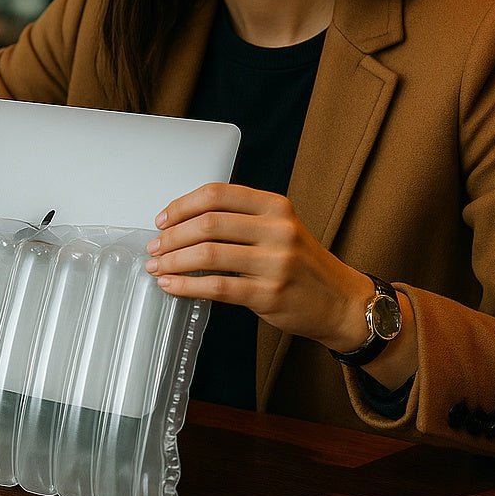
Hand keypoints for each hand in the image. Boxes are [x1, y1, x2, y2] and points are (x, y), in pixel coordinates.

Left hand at [144, 183, 372, 348]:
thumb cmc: (302, 264)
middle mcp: (277, 229)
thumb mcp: (280, 228)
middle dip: (172, 236)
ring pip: (208, 255)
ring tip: (158, 267)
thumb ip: (242, 219)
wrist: (340, 301)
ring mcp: (274, 262)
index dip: (182, 205)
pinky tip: (172, 286)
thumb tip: (184, 222)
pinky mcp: (268, 294)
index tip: (162, 219)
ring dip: (174, 261)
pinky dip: (186, 286)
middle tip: (154, 247)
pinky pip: (216, 287)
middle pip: (208, 223)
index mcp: (275, 206)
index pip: (217, 194)